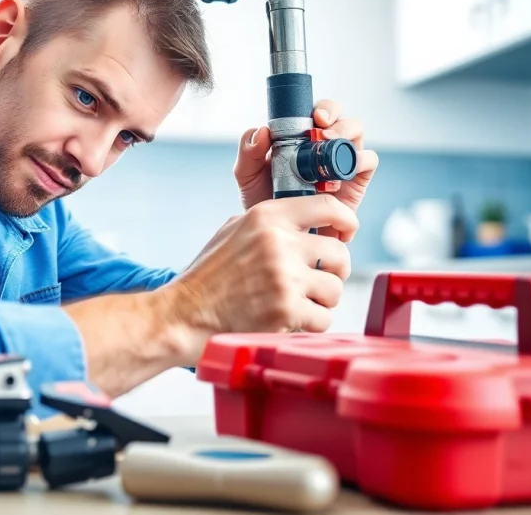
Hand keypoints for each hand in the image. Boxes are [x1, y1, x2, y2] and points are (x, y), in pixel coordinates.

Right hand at [161, 194, 357, 362]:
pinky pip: (323, 318)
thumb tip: (310, 223)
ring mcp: (284, 277)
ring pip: (335, 289)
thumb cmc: (208, 277)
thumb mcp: (233, 231)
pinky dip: (310, 324)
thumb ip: (270, 224)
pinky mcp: (286, 310)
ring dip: (320, 301)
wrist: (184, 315)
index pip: (328, 206)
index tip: (347, 232)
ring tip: (295, 303)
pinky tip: (288, 320)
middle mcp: (278, 242)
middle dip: (333, 271)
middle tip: (315, 281)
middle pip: (340, 254)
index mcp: (266, 217)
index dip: (346, 221)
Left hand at [233, 100, 378, 238]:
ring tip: (329, 149)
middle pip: (344, 120)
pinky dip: (359, 162)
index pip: (320, 113)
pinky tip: (340, 175)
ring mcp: (341, 164)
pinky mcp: (355, 183)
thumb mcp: (249, 176)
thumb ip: (248, 153)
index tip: (314, 117)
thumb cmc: (266, 202)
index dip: (323, 109)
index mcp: (303, 139)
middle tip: (322, 132)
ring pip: (357, 137)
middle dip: (338, 120)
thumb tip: (261, 132)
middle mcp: (325, 147)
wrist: (280, 236)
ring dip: (348, 136)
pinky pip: (367, 163)